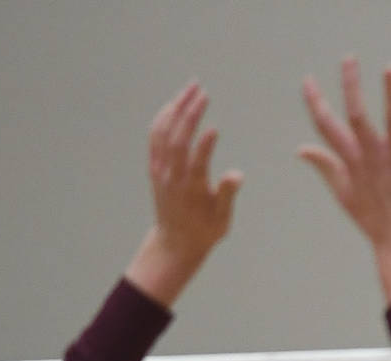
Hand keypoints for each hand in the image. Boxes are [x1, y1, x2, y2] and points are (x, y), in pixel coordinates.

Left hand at [123, 82, 241, 307]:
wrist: (174, 243)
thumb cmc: (204, 231)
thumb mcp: (222, 220)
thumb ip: (227, 195)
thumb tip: (236, 175)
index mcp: (191, 190)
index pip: (196, 161)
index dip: (205, 144)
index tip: (214, 127)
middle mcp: (172, 176)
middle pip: (177, 138)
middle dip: (188, 112)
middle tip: (202, 90)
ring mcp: (160, 169)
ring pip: (163, 131)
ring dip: (175, 107)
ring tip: (190, 89)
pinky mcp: (154, 166)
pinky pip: (155, 136)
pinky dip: (163, 117)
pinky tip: (173, 105)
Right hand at [300, 58, 390, 302]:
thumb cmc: (374, 220)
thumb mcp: (343, 194)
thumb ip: (324, 166)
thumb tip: (301, 149)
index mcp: (352, 162)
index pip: (327, 127)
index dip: (315, 103)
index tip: (308, 80)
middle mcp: (373, 158)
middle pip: (357, 116)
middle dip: (351, 86)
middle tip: (349, 58)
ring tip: (390, 68)